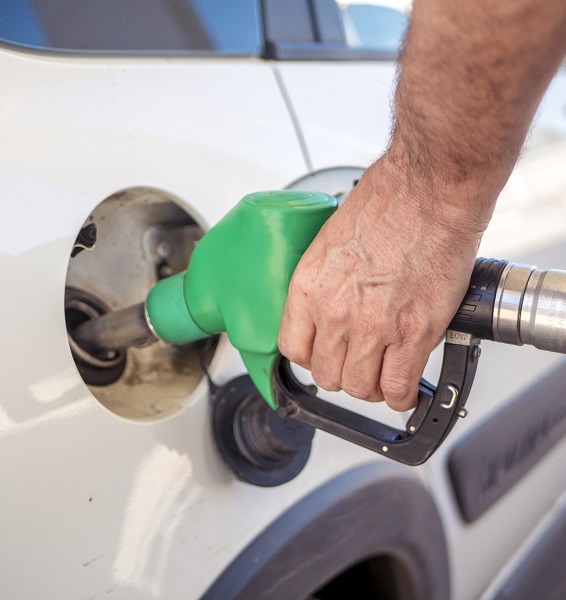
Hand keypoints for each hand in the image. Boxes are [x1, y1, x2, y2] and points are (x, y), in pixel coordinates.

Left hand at [278, 158, 484, 410]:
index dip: (310, 358)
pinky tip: (405, 387)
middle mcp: (335, 311)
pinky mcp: (413, 333)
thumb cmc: (387, 202)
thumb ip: (326, 279)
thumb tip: (330, 299)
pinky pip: (397, 387)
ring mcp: (374, 326)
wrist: (429, 190)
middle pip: (326, 375)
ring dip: (371, 387)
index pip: (292, 348)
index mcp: (308, 287)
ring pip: (359, 387)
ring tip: (383, 375)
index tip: (324, 355)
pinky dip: (401, 395)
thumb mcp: (329, 241)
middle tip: (359, 365)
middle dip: (343, 374)